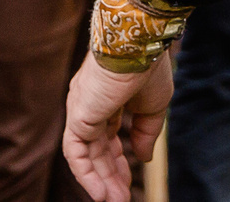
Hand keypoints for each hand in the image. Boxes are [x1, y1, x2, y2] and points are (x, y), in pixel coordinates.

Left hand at [62, 52, 174, 201]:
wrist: (138, 44)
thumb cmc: (148, 67)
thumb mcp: (154, 106)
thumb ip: (146, 133)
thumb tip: (142, 157)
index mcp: (108, 100)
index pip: (109, 138)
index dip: (120, 161)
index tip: (131, 179)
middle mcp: (90, 106)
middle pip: (98, 150)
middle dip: (111, 177)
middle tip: (122, 199)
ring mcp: (82, 111)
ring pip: (87, 155)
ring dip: (101, 182)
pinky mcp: (78, 116)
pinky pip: (76, 153)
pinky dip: (86, 175)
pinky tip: (101, 193)